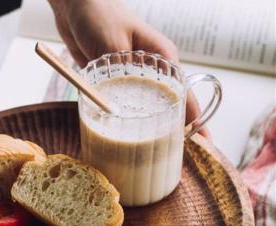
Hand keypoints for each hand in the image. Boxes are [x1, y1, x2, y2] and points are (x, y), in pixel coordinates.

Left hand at [48, 0, 210, 138]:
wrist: (75, 7)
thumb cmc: (98, 14)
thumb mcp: (112, 42)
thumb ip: (120, 73)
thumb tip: (123, 107)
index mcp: (162, 58)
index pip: (184, 95)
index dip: (194, 120)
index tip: (203, 143)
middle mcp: (152, 70)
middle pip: (170, 107)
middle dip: (178, 131)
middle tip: (183, 157)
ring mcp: (135, 78)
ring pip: (150, 109)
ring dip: (156, 129)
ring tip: (160, 153)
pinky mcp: (118, 82)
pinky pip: (129, 107)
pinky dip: (132, 122)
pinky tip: (131, 136)